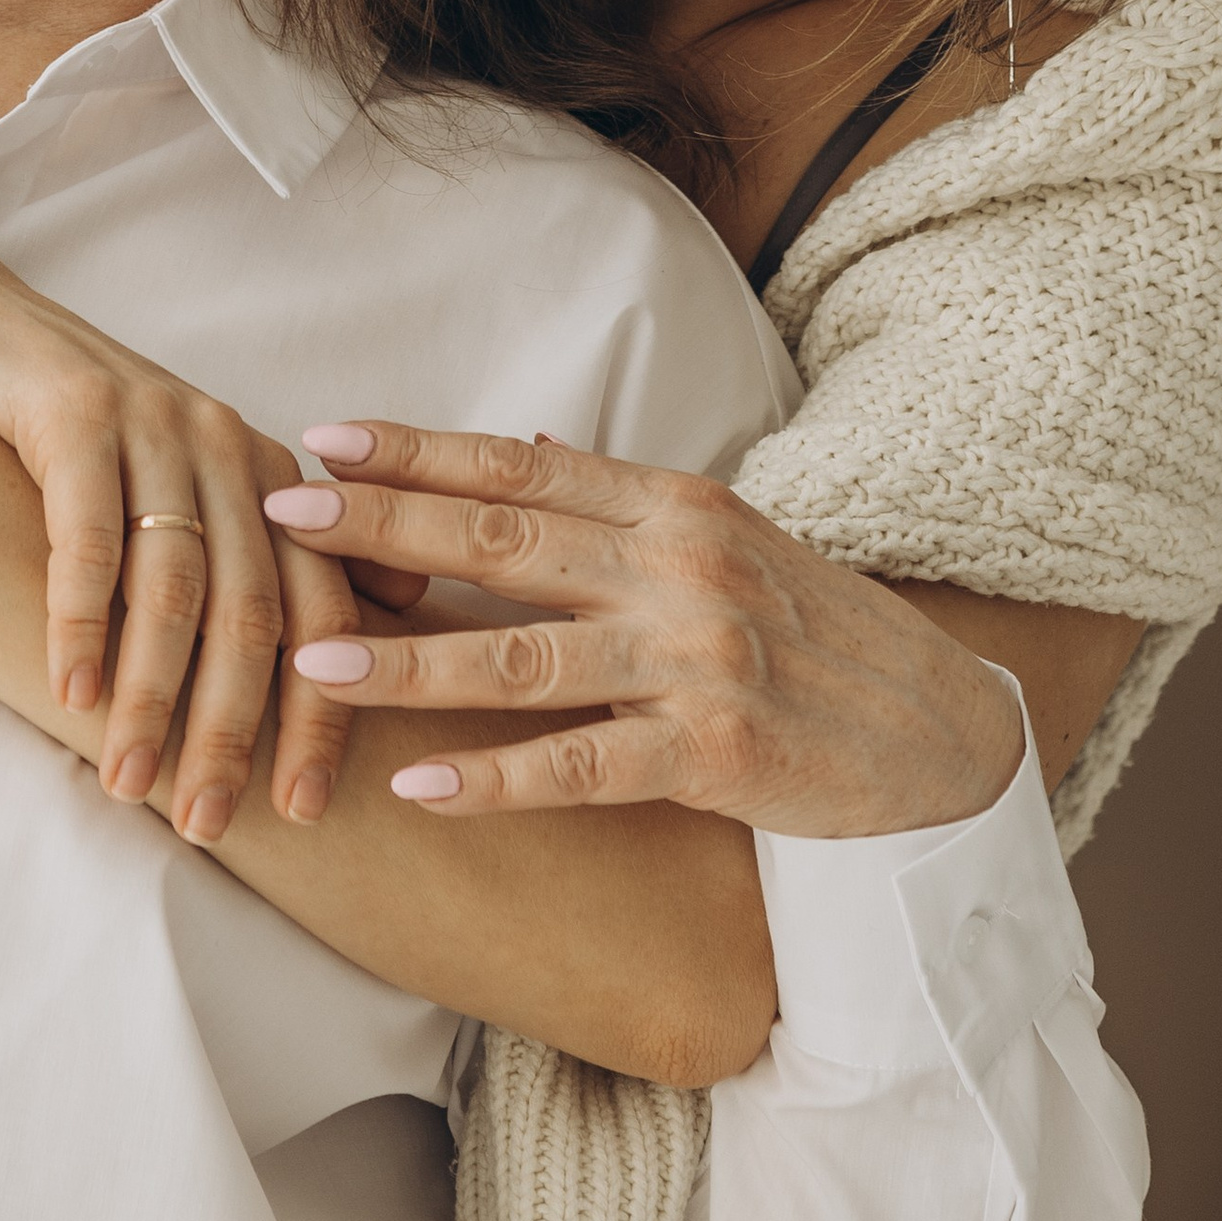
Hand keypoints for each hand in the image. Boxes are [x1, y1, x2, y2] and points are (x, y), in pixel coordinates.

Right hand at [0, 259, 376, 837]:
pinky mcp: (75, 411)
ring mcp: (153, 422)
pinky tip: (68, 692)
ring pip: (175, 584)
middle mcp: (225, 443)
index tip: (304, 808)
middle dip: (233, 728)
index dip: (320, 712)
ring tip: (125, 779)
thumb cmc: (64, 442)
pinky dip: (83, 622)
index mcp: (265, 475)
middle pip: (253, 609)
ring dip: (151, 696)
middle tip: (208, 820)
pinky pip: (90, 535)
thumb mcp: (173, 496)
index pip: (321, 607)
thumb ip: (247, 564)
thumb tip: (355, 648)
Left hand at [260, 423, 1028, 833]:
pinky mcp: (712, 750)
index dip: (418, 449)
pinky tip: (419, 783)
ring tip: (312, 661)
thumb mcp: (724, 542)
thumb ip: (617, 502)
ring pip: (522, 653)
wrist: (942, 733)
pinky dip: (494, 776)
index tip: (323, 437)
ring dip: (406, 657)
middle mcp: (679, 565)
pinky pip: (581, 763)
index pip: (521, 465)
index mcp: (674, 504)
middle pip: (502, 537)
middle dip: (381, 523)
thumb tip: (517, 437)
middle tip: (280, 512)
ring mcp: (695, 658)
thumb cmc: (816, 637)